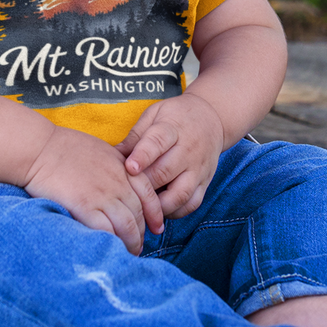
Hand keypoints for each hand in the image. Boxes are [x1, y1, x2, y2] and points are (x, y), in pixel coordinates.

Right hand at [24, 126, 163, 253]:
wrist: (40, 148)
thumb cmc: (63, 147)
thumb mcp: (100, 150)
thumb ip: (114, 167)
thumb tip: (121, 183)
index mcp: (123, 166)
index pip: (149, 194)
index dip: (155, 214)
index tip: (157, 228)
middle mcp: (118, 182)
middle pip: (139, 214)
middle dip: (142, 233)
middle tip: (139, 246)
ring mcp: (103, 195)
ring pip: (127, 226)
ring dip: (131, 243)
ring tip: (128, 253)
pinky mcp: (85, 206)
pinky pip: (106, 230)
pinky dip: (112, 242)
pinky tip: (110, 248)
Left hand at [117, 93, 225, 217]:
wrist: (213, 119)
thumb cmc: (176, 116)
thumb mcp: (155, 114)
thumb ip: (136, 136)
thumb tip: (114, 155)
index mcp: (172, 129)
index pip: (157, 143)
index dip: (142, 156)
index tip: (129, 167)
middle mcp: (188, 150)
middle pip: (165, 172)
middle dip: (144, 185)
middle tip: (126, 193)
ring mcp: (198, 169)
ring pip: (180, 194)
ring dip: (159, 204)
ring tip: (142, 207)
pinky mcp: (205, 182)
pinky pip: (192, 203)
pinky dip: (176, 212)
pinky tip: (160, 211)